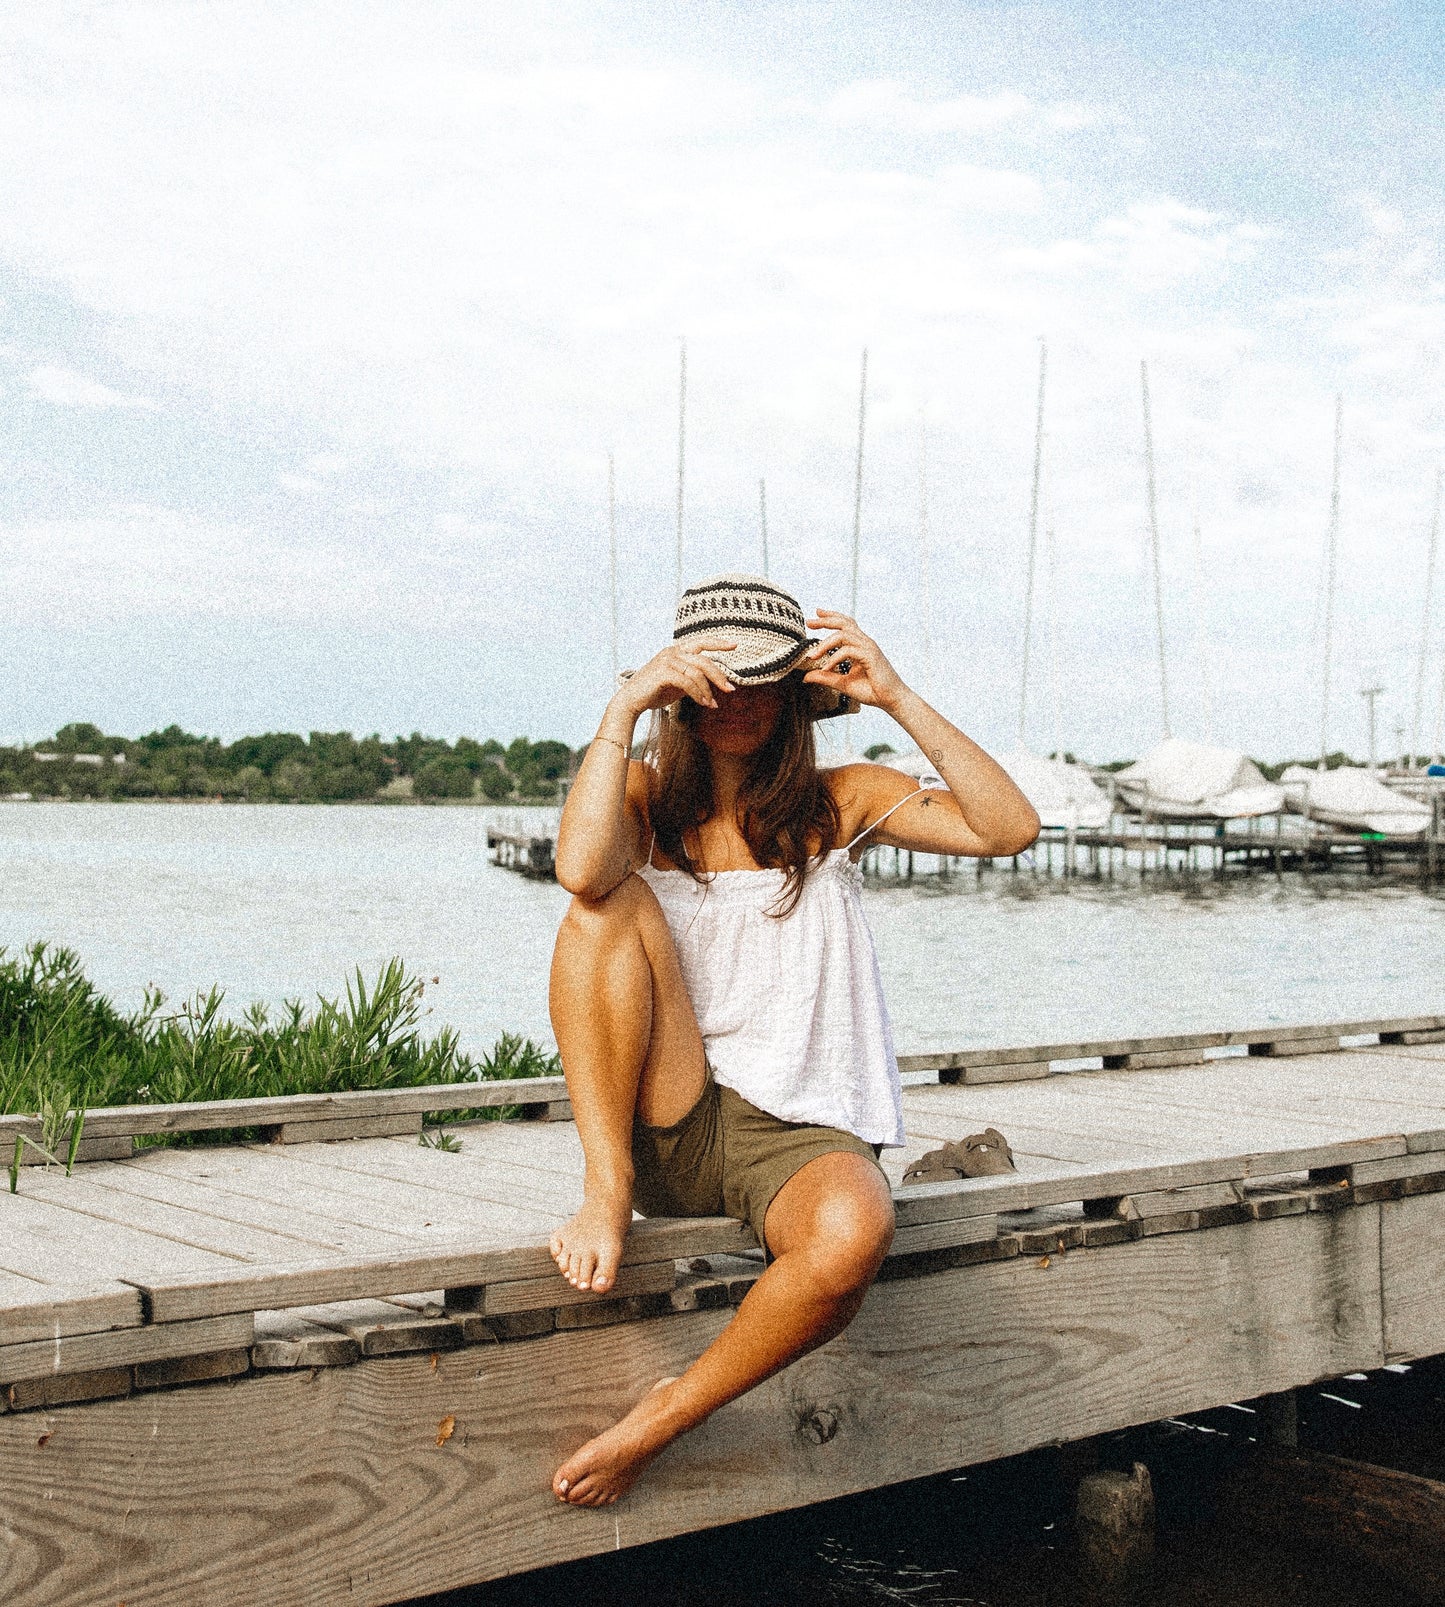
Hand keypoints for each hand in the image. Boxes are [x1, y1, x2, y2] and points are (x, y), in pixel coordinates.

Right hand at [617, 637, 737, 715]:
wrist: (631, 700)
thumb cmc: (654, 692)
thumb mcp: (678, 683)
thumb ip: (693, 679)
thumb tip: (713, 684)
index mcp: (676, 650)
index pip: (701, 642)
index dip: (718, 643)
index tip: (734, 645)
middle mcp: (672, 651)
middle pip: (704, 661)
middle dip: (719, 676)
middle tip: (730, 690)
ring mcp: (667, 660)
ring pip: (697, 673)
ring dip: (707, 691)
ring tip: (712, 704)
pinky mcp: (663, 672)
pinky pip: (688, 682)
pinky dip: (698, 694)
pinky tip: (703, 703)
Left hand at [801, 610, 907, 713]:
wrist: (891, 699)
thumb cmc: (871, 690)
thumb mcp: (842, 683)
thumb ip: (825, 678)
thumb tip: (806, 677)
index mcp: (860, 645)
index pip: (845, 624)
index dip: (831, 617)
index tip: (815, 615)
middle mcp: (864, 642)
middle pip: (844, 623)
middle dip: (825, 620)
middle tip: (809, 623)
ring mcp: (868, 648)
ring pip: (843, 635)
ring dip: (825, 644)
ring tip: (813, 655)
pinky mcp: (870, 656)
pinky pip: (848, 651)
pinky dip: (834, 659)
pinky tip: (826, 669)